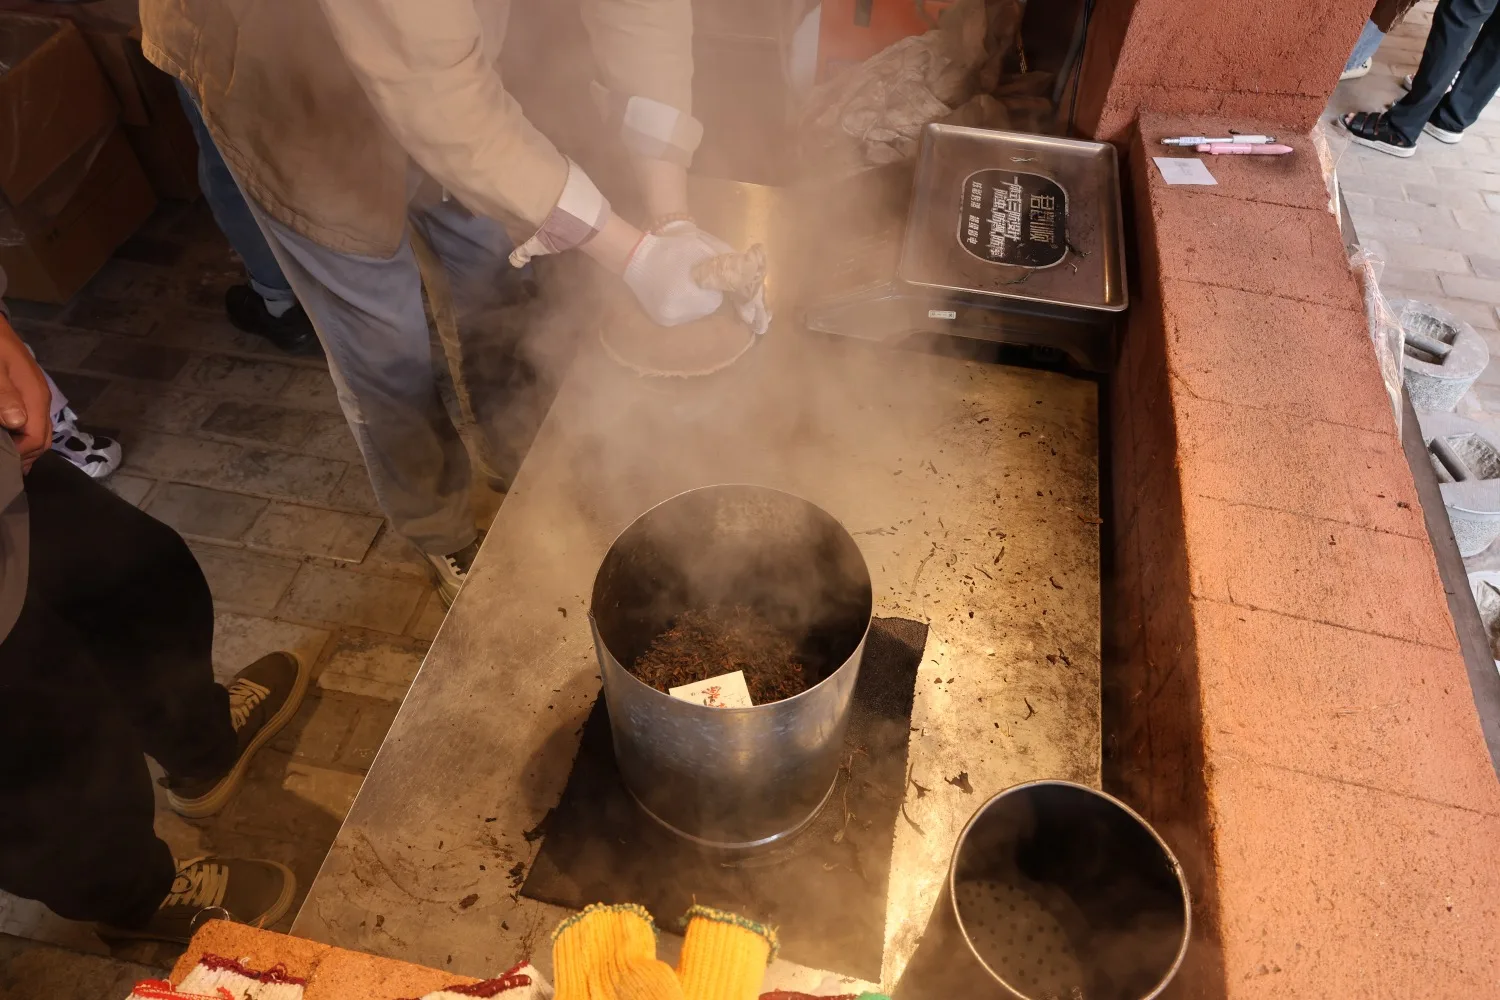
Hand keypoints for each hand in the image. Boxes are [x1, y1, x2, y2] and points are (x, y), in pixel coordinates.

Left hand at [0, 316, 51, 471]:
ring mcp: (36, 396)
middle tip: (5, 469)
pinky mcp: (27, 393)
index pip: (35, 437)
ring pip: (38, 431)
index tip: (2, 463)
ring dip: (25, 449)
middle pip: (42, 439)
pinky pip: (31, 422)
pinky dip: (23, 436)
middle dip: (25, 457)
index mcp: (35, 397)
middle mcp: (41, 400)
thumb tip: (16, 423)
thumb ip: (4, 395)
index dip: (19, 454)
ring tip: (8, 460)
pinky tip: (10, 440)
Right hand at [621, 221, 724, 326]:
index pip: (715, 299)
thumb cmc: (672, 250)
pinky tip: (674, 291)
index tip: (705, 275)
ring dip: (693, 301)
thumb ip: (722, 265)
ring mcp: (670, 320)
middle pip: (704, 308)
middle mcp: (682, 316)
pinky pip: (680, 315)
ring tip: (682, 283)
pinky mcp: (661, 320)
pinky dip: (681, 304)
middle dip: (703, 295)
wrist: (637, 256)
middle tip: (694, 278)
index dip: (712, 286)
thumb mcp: (703, 250)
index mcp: (695, 300)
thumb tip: (736, 276)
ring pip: (692, 313)